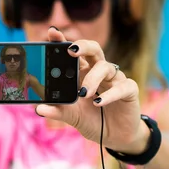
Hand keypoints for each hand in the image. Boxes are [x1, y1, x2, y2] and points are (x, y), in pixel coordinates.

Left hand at [36, 28, 148, 153]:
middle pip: (93, 49)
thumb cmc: (92, 120)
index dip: (63, 41)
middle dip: (82, 46)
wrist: (114, 137)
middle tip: (71, 51)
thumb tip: (38, 109)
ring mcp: (115, 79)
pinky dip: (110, 94)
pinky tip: (99, 103)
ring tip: (83, 93)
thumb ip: (58, 111)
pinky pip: (122, 86)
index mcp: (82, 72)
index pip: (73, 52)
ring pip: (105, 67)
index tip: (52, 32)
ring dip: (92, 78)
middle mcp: (98, 71)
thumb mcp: (72, 116)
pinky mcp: (129, 90)